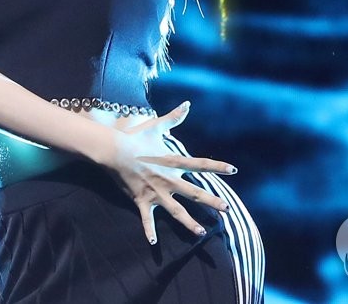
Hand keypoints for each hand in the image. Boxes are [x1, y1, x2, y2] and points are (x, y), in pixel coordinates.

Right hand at [101, 101, 236, 244]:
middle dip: (211, 201)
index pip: (200, 164)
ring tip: (202, 234)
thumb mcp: (156, 126)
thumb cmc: (135, 137)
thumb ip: (174, 117)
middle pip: (194, 192)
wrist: (114, 150)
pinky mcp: (142, 200)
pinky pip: (146, 219)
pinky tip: (153, 244)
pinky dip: (148, 231)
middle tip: (227, 209)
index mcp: (173, 162)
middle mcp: (168, 179)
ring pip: (176, 211)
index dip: (217, 167)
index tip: (233, 170)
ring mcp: (155, 192)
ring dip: (189, 223)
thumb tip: (187, 104)